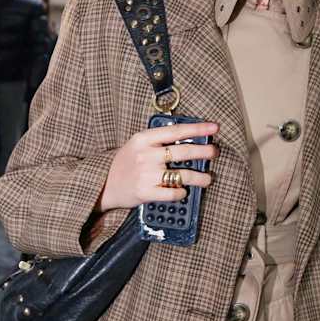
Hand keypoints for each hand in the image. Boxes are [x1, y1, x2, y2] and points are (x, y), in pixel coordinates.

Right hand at [99, 120, 218, 211]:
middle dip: (204, 152)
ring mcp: (146, 174)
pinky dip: (181, 193)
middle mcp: (146, 154)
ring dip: (200, 177)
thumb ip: (158, 141)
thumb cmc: (126, 163)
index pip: (176, 131)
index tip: (214, 127)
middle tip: (215, 152)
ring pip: (182, 175)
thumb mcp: (137, 144)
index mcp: (144, 139)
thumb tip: (188, 139)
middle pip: (183, 152)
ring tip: (208, 179)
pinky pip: (172, 193)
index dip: (197, 128)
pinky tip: (183, 192)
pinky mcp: (145, 192)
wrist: (104, 184)